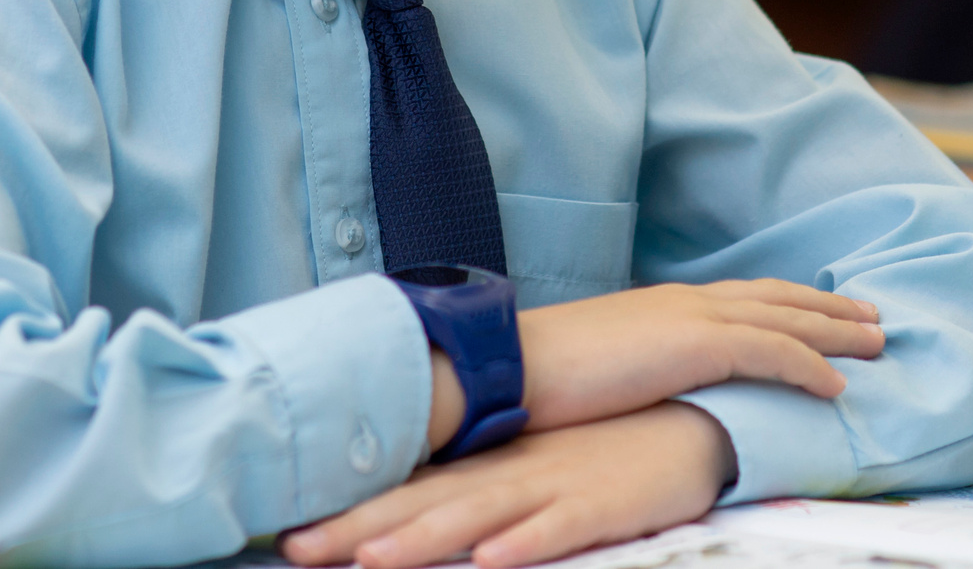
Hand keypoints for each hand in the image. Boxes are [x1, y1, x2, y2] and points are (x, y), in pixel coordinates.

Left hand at [283, 403, 733, 568]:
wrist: (685, 419)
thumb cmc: (600, 453)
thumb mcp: (529, 469)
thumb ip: (475, 490)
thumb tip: (409, 517)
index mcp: (487, 467)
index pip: (406, 492)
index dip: (348, 513)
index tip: (287, 532)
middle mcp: (507, 473)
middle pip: (423, 505)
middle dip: (358, 529)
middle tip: (296, 547)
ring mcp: (552, 485)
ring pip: (478, 515)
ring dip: (425, 538)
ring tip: (372, 561)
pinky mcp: (600, 503)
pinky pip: (559, 525)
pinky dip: (526, 541)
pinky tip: (494, 558)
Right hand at [514, 278, 881, 431]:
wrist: (511, 366)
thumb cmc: (545, 375)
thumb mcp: (608, 365)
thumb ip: (644, 365)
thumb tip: (659, 386)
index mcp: (667, 303)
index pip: (746, 296)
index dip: (791, 302)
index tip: (827, 309)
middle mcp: (688, 301)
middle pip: (779, 299)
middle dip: (830, 308)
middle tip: (874, 317)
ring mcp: (695, 319)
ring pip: (788, 321)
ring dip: (837, 332)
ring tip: (878, 344)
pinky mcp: (698, 346)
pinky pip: (774, 354)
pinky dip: (811, 367)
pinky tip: (839, 386)